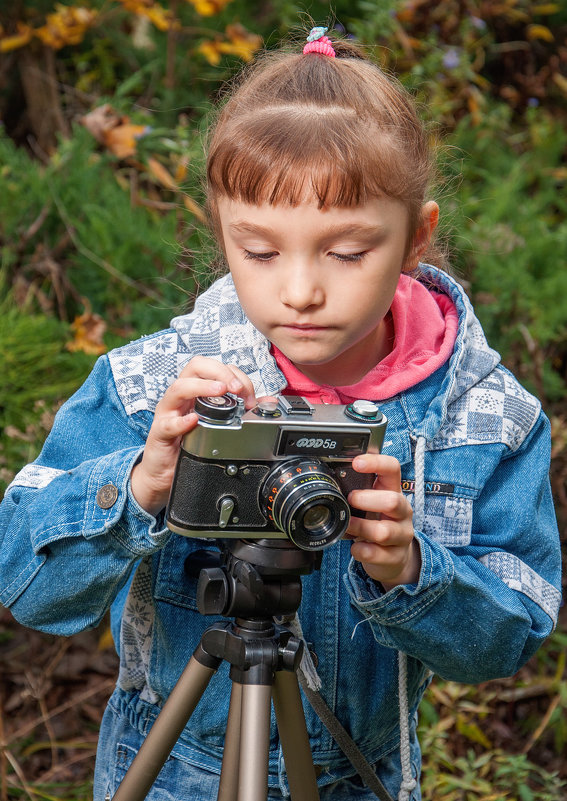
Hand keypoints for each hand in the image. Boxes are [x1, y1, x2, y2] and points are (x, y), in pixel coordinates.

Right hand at [131, 357, 257, 515]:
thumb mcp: (218, 423)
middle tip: (237, 388)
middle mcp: (181, 396)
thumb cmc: (190, 442)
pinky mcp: (160, 432)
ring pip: (179, 388)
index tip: (248, 394)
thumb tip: (266, 402)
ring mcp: (169, 412)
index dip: (234, 375)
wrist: (166, 471)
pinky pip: (168, 423)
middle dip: (220, 372)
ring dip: (202, 386)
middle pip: (195, 367)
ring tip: (220, 391)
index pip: (214, 367)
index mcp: (196, 390)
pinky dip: (181, 421)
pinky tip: (193, 421)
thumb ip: (241, 410)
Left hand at [347, 454, 419, 589]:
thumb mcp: (371, 504)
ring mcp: (402, 535)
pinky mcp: (396, 557)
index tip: (356, 462)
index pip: (392, 469)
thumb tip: (330, 483)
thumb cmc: (378, 522)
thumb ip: (356, 492)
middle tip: (350, 500)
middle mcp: (402, 512)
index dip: (376, 462)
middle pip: (393, 501)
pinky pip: (377, 554)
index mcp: (394, 491)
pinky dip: (361, 551)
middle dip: (367, 499)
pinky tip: (355, 547)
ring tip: (347, 525)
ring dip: (360, 527)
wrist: (395, 556)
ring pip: (384, 531)